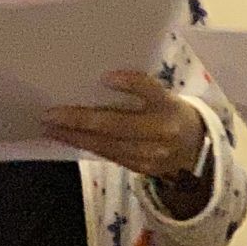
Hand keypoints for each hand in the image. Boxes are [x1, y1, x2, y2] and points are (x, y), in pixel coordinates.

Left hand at [42, 73, 207, 185]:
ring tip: (50, 128)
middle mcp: (161, 130)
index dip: (130, 83)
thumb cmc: (170, 112)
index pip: (150, 90)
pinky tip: (66, 139)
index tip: (106, 77)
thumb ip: (139, 90)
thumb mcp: (163, 95)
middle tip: (51, 114)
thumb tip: (97, 81)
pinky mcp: (142, 168)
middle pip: (118, 124)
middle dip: (81, 119)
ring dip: (75, 136)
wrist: (196, 150)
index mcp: (168, 104)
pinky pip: (109, 156)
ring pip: (108, 145)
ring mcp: (151, 154)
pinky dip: (85, 146)